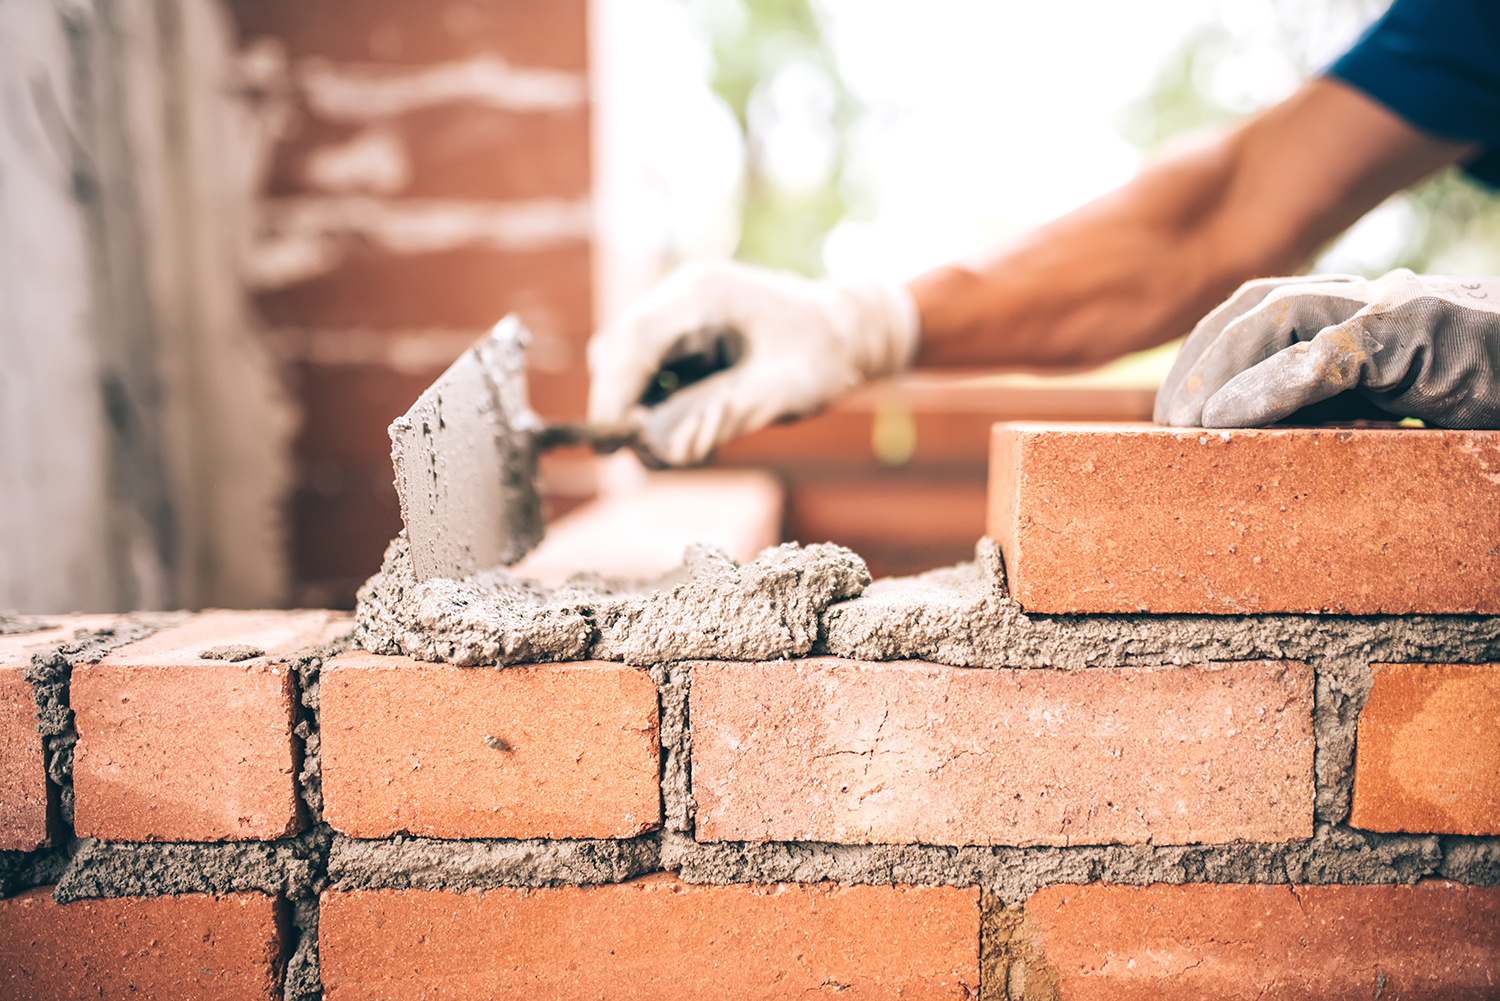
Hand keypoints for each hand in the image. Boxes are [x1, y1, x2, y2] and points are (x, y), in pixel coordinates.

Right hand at [587, 261, 919, 465]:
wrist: (851, 333)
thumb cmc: (824, 355)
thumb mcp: (783, 390)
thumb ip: (722, 416)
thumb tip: (660, 449)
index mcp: (702, 295)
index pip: (631, 343)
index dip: (612, 396)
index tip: (611, 446)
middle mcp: (681, 297)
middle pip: (617, 353)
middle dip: (623, 408)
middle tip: (656, 457)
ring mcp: (680, 316)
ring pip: (628, 367)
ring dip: (642, 412)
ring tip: (683, 449)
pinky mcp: (685, 339)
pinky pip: (651, 376)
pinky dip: (660, 409)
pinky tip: (695, 431)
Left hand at [1154, 269, 1499, 427]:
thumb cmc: (1478, 397)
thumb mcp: (1388, 406)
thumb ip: (1330, 408)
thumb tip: (1247, 440)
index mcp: (1353, 313)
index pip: (1256, 311)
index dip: (1204, 354)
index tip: (1171, 411)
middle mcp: (1367, 300)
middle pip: (1255, 305)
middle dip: (1198, 361)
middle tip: (1166, 424)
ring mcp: (1395, 309)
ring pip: (1279, 316)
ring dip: (1219, 371)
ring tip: (1188, 425)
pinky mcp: (1424, 332)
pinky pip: (1332, 354)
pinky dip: (1270, 387)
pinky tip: (1230, 419)